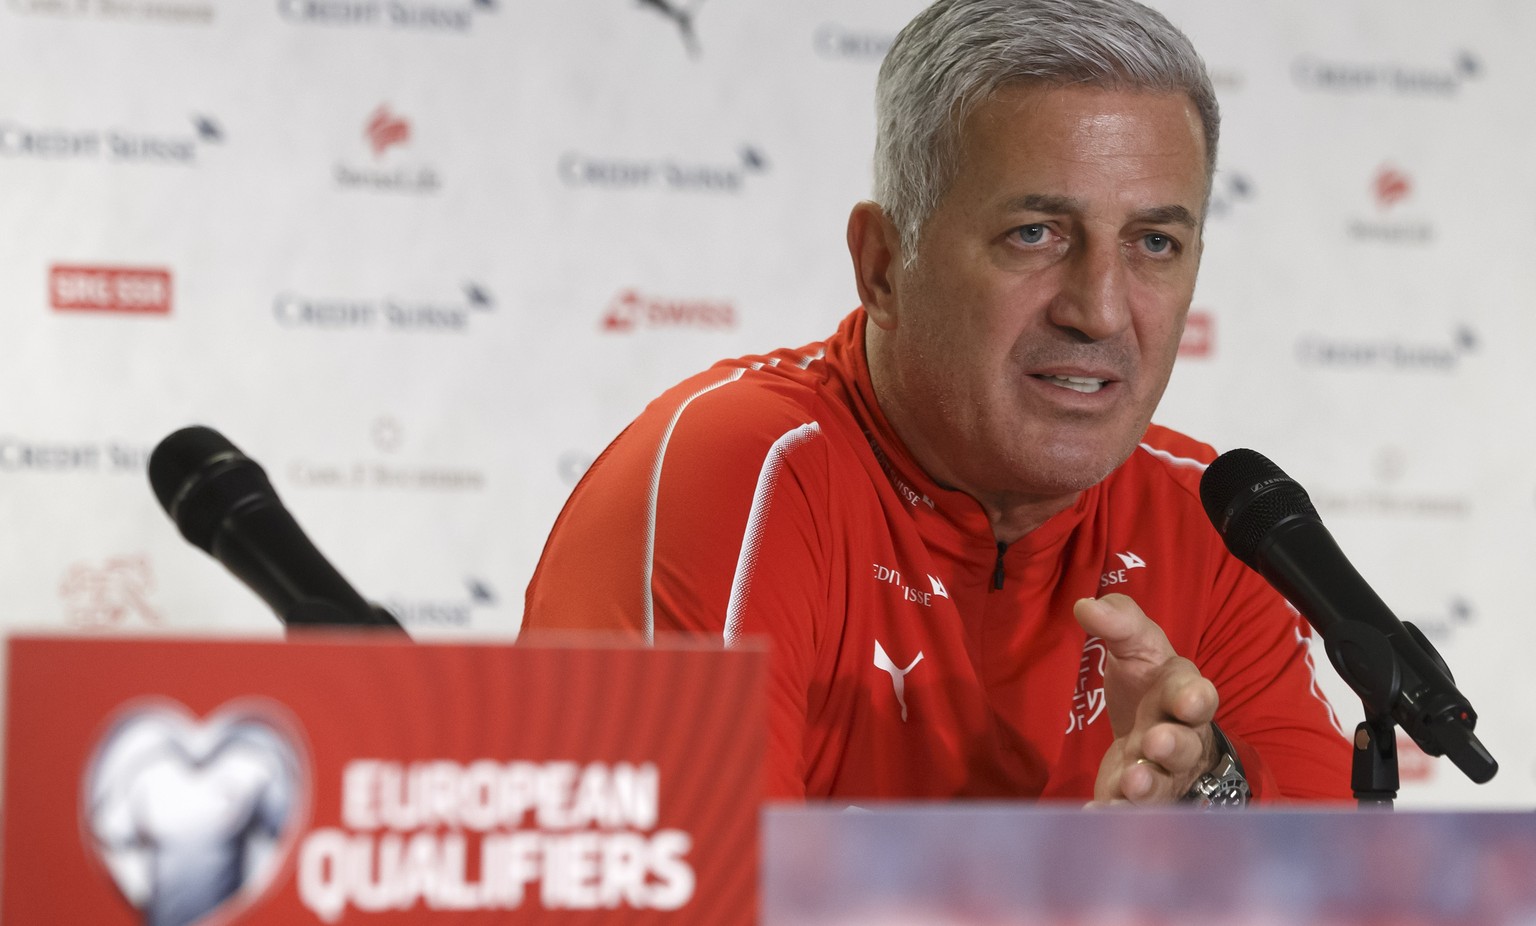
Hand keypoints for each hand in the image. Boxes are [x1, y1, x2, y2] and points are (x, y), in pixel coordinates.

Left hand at [1073, 593, 1218, 805]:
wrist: (1149, 726)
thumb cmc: (1147, 681)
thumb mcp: (1136, 643)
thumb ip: (1118, 621)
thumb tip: (1085, 606)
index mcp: (1183, 693)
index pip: (1196, 694)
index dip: (1194, 698)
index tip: (1187, 700)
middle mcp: (1179, 737)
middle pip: (1185, 745)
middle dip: (1173, 745)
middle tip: (1155, 741)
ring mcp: (1161, 772)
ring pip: (1162, 783)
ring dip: (1148, 784)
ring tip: (1131, 782)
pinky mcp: (1136, 798)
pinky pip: (1131, 810)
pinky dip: (1115, 812)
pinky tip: (1095, 813)